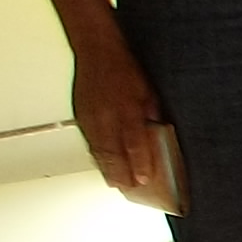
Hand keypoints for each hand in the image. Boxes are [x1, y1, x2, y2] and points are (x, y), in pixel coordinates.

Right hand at [72, 35, 166, 196]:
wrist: (97, 52)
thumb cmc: (125, 69)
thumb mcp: (149, 92)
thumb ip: (153, 116)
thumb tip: (159, 136)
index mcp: (127, 109)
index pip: (134, 143)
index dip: (139, 163)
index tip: (144, 179)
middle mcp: (107, 116)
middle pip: (114, 153)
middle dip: (123, 173)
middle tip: (130, 189)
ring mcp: (91, 118)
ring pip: (99, 151)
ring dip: (108, 169)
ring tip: (117, 183)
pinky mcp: (82, 117)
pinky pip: (90, 142)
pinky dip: (97, 157)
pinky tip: (103, 165)